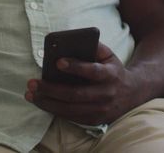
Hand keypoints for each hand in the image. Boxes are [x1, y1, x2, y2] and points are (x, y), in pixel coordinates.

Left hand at [25, 43, 139, 125]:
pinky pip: (71, 117)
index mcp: (111, 74)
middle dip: (51, 89)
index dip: (76, 67)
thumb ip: (94, 46)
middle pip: (75, 94)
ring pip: (70, 109)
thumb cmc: (112, 69)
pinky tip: (42, 102)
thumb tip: (71, 42)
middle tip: (32, 82)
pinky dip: (54, 110)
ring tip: (31, 94)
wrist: (132, 93)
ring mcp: (101, 110)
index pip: (92, 71)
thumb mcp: (109, 55)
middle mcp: (107, 94)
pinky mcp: (95, 120)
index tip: (57, 62)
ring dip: (48, 102)